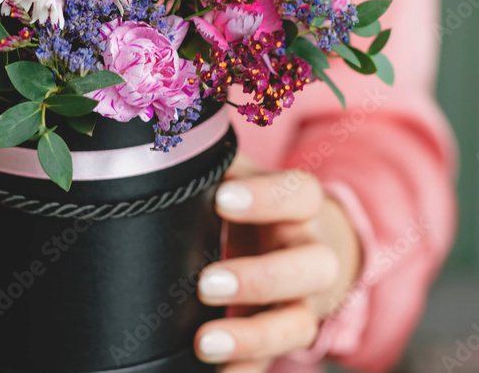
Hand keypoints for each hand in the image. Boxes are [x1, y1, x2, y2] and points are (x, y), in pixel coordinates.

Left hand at [194, 155, 361, 371]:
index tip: (222, 198)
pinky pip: (274, 361)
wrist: (308, 249)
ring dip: (255, 336)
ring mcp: (305, 303)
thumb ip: (217, 161)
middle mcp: (312, 254)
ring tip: (206, 342)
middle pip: (311, 266)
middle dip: (262, 277)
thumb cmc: (260, 209)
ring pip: (298, 323)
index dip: (267, 198)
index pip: (300, 195)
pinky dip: (248, 370)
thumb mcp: (247, 180)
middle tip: (208, 283)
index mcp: (302, 207)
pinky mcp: (287, 336)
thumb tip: (165, 129)